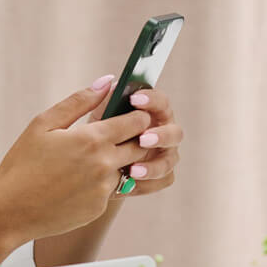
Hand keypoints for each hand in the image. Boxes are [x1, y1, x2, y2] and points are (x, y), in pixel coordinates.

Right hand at [0, 76, 154, 240]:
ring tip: (87, 161)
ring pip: (127, 169)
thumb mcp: (43, 124)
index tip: (131, 113)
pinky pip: (110, 191)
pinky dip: (100, 184)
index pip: (137, 122)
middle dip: (135, 138)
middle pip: (140, 146)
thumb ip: (78, 101)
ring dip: (117, 162)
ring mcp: (103, 190)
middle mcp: (104, 165)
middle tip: (116, 135)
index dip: (138, 115)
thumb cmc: (22, 164)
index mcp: (92, 139)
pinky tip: (75, 183)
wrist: (9, 211)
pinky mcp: (99, 208)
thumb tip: (107, 82)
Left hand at [99, 85, 181, 199]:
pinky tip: (130, 184)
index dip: (151, 100)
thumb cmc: (97, 138)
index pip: (160, 102)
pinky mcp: (162, 176)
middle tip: (142, 139)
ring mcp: (166, 155)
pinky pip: (163, 180)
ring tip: (133, 170)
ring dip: (154, 165)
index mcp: (152, 113)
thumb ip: (103, 103)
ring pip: (170, 160)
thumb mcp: (96, 121)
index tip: (135, 99)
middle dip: (160, 136)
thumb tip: (108, 82)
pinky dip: (148, 183)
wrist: (91, 171)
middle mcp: (164, 132)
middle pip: (174, 132)